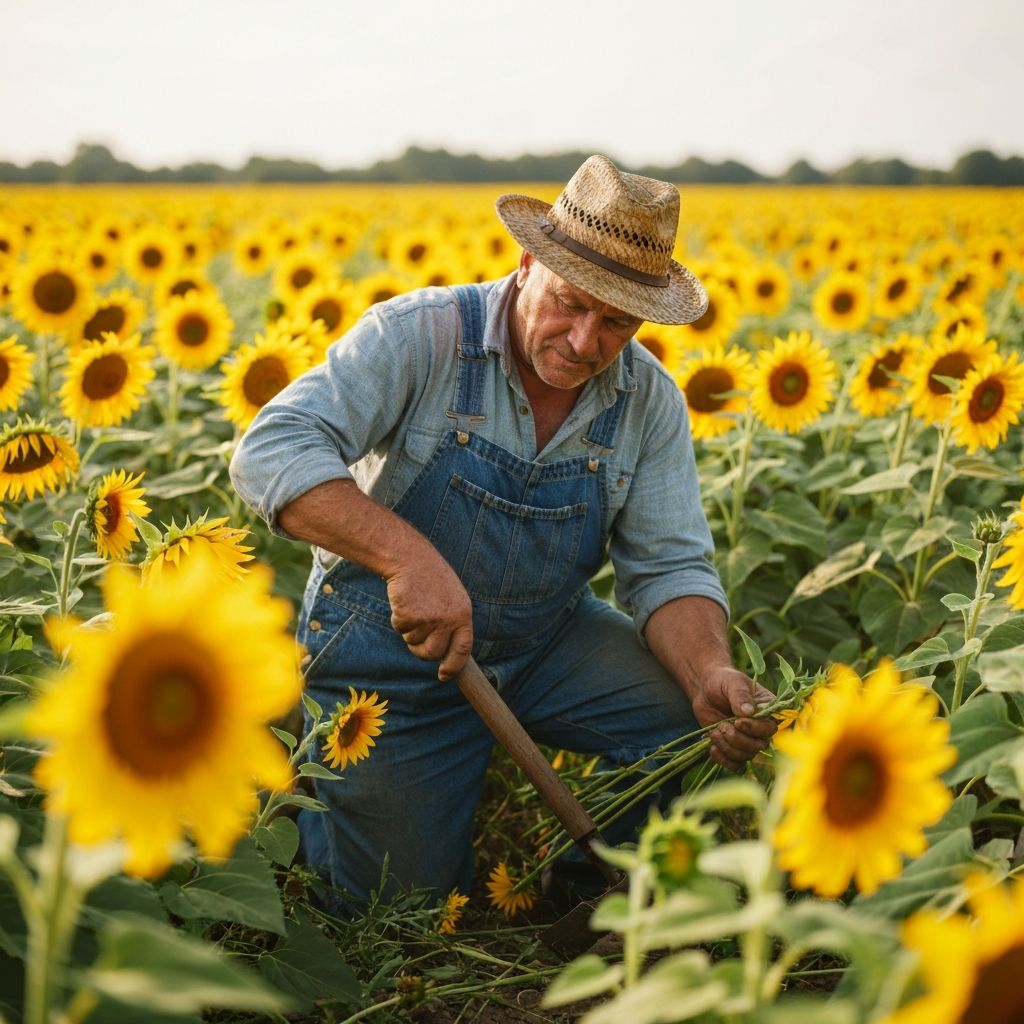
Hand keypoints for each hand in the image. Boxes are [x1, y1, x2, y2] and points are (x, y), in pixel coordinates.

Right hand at [386, 550, 472, 681]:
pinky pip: (400, 629)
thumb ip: (453, 622)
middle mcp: (448, 619)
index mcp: (463, 614)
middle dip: (422, 650)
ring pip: (414, 643)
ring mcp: (429, 619)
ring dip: (409, 631)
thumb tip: (446, 652)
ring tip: (413, 607)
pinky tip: (403, 601)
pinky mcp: (409, 616)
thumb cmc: (430, 577)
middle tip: (417, 632)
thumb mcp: (452, 597)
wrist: (410, 558)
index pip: (463, 649)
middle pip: (434, 653)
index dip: (454, 665)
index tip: (444, 675)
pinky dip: (398, 619)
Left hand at [690, 666, 776, 772]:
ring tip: (714, 732)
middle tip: (722, 725)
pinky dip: (722, 759)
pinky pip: (734, 764)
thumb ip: (740, 696)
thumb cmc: (724, 682)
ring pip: (745, 756)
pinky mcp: (732, 747)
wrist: (706, 689)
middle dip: (737, 739)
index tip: (738, 721)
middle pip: (758, 746)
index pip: (770, 728)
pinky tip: (712, 746)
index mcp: (767, 711)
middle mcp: (760, 729)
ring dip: (727, 747)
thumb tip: (748, 711)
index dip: (755, 729)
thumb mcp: (733, 683)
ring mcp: (746, 740)